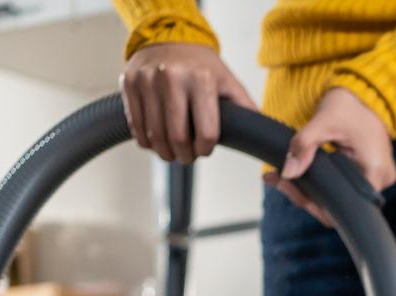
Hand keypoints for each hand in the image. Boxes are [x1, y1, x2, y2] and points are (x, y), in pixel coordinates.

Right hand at [120, 42, 254, 163]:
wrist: (168, 37)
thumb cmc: (203, 66)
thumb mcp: (228, 82)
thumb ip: (245, 109)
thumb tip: (266, 137)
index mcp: (202, 79)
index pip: (206, 133)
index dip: (205, 150)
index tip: (204, 150)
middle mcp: (172, 77)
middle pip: (178, 138)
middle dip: (184, 156)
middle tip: (187, 158)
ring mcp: (147, 80)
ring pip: (154, 135)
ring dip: (164, 153)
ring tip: (172, 153)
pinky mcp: (129, 83)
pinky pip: (136, 126)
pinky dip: (146, 141)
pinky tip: (155, 141)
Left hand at [264, 87, 395, 226]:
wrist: (364, 93)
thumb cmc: (349, 105)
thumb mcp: (323, 122)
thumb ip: (303, 146)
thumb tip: (288, 173)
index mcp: (375, 171)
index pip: (345, 206)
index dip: (317, 205)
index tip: (292, 189)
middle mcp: (381, 180)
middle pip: (340, 205)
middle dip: (307, 196)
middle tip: (279, 180)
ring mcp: (376, 178)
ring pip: (339, 198)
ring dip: (311, 191)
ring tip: (282, 177)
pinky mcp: (367, 174)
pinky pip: (343, 188)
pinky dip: (321, 184)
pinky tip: (299, 174)